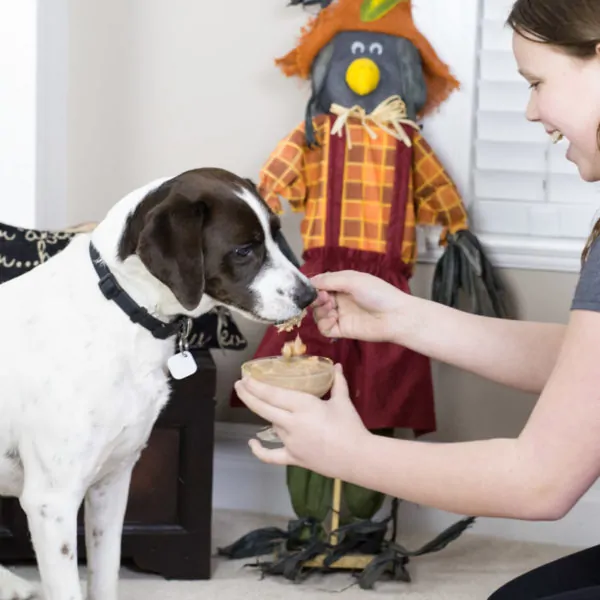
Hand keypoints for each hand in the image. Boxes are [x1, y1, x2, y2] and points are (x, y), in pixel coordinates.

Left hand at [234, 364, 367, 478]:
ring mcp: (290, 442)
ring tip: (265, 404)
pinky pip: (271, 456)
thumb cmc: (350, 426)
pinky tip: (252, 443)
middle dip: (248, 395)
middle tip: (239, 384)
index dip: (256, 386)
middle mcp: (292, 423)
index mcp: (303, 406)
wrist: (358, 457)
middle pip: (264, 408)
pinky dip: (259, 451)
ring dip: (267, 414)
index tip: (245, 378)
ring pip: (271, 425)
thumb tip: (336, 366)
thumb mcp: (342, 401)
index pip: (273, 394)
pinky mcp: (293, 458)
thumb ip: (337, 382)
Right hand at [310, 270, 409, 342]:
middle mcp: (340, 299)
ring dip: (320, 310)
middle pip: (317, 300)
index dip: (313, 287)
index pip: (320, 285)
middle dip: (315, 299)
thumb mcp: (353, 280)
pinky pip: (324, 328)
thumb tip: (309, 281)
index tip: (310, 288)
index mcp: (343, 284)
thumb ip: (329, 280)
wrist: (395, 316)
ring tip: (331, 308)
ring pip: (318, 314)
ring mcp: (340, 315)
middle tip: (323, 299)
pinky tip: (333, 319)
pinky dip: (324, 323)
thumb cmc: (377, 293)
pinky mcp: (342, 330)